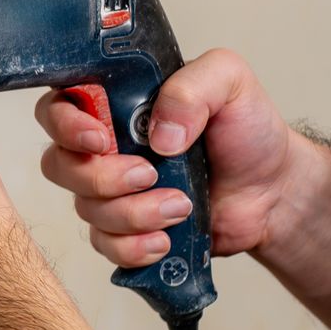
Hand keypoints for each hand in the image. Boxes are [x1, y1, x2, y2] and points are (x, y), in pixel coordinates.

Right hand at [34, 49, 297, 267]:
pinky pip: (106, 246)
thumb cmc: (247, 131)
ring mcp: (110, 192)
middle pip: (59, 165)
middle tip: (148, 174)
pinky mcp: (126, 231)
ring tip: (182, 206)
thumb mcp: (229, 82)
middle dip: (101, 177)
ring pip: (86, 209)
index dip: (65, 126)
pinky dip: (135, 247)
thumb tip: (159, 134)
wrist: (274, 190)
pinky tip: (167, 239)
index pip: (56, 109)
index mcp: (114, 105)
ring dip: (134, 213)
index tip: (99, 138)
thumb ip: (191, 87)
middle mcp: (102, 148)